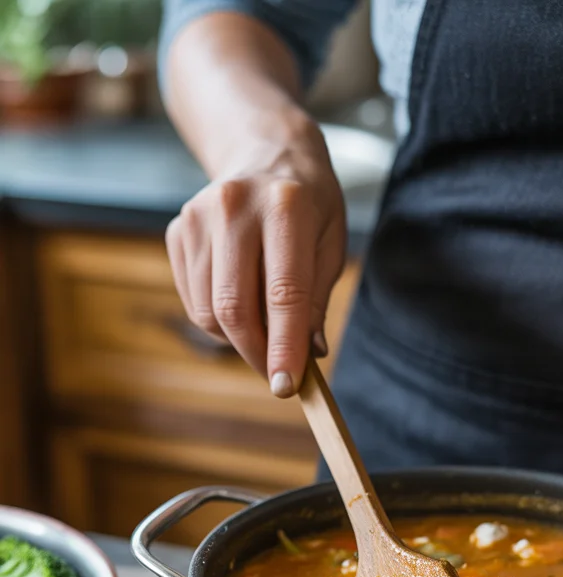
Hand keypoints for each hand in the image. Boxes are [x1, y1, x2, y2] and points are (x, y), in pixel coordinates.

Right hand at [165, 117, 345, 396]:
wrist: (266, 150)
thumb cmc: (309, 206)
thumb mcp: (331, 244)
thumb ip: (317, 301)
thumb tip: (308, 354)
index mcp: (287, 205)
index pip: (284, 292)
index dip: (285, 346)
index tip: (287, 387)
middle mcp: (235, 205)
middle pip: (235, 307)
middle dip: (258, 353)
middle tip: (278, 375)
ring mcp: (198, 215)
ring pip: (208, 311)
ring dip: (238, 338)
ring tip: (266, 326)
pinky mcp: (178, 229)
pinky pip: (193, 300)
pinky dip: (217, 319)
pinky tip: (241, 299)